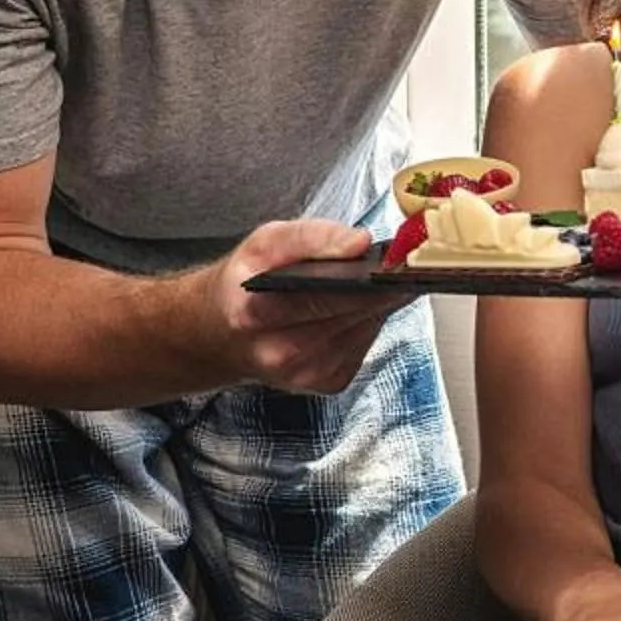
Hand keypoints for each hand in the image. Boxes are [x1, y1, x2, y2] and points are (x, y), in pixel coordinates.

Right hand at [210, 218, 416, 394]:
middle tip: (397, 263)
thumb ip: (312, 237)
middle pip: (353, 314)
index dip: (365, 278)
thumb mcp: (265, 242)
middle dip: (381, 287)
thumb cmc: (246, 284)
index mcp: (255, 314)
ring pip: (366, 328)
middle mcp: (280, 353)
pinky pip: (366, 344)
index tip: (393, 260)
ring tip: (378, 279)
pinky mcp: (329, 383)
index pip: (322, 295)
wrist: (222, 334)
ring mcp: (307, 374)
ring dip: (378, 304)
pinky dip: (368, 322)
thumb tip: (361, 243)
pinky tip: (359, 306)